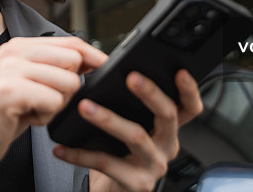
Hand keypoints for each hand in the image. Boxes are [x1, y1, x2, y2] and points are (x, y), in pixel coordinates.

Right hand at [0, 36, 106, 175]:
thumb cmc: (7, 113)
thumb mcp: (33, 83)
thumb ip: (56, 67)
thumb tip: (93, 59)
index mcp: (21, 46)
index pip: (72, 42)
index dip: (94, 57)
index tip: (106, 68)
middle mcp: (14, 51)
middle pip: (74, 61)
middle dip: (69, 88)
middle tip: (44, 100)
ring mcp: (9, 69)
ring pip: (68, 83)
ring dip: (56, 105)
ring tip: (32, 109)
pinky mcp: (8, 90)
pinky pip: (54, 101)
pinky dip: (45, 117)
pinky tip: (25, 117)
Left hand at [53, 69, 202, 191]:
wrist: (115, 191)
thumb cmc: (123, 153)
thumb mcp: (134, 127)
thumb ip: (132, 106)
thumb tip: (110, 72)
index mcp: (168, 129)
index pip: (189, 107)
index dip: (189, 89)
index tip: (179, 71)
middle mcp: (167, 146)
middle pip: (167, 116)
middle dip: (150, 93)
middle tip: (131, 77)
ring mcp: (153, 165)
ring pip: (136, 136)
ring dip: (108, 118)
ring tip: (85, 106)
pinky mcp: (136, 183)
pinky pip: (106, 163)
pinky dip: (80, 154)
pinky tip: (62, 148)